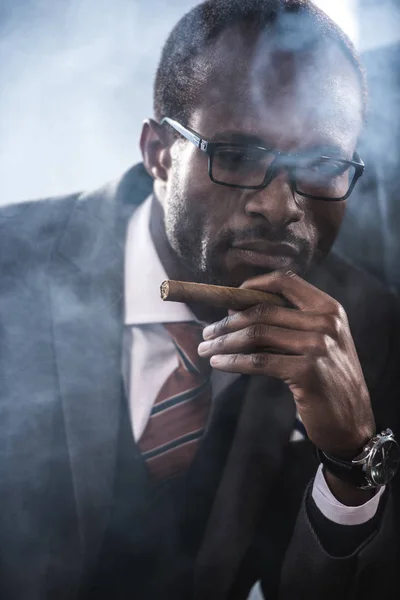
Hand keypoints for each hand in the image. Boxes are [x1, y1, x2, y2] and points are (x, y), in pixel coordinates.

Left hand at [198, 270, 375, 459]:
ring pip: (256, 334)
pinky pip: (259, 361)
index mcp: (328, 308)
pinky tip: (219, 363)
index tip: (229, 298)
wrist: (352, 421)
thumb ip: (290, 324)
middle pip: (262, 311)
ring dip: (224, 341)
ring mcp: (318, 346)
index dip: (252, 285)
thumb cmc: (329, 380)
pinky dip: (233, 361)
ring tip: (206, 349)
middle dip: (227, 322)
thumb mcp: (320, 342)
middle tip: (206, 333)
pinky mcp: (307, 371)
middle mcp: (326, 322)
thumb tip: (237, 312)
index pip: (285, 281)